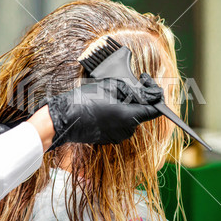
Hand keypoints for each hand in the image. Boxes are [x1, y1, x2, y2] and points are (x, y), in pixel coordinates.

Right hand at [45, 73, 162, 147]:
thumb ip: (135, 91)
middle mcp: (127, 130)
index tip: (146, 82)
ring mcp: (118, 136)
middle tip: (127, 83)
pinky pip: (120, 123)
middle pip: (142, 112)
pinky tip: (105, 104)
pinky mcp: (109, 137)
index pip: (155, 110)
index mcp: (131, 117)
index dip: (155, 95)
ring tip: (111, 93)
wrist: (65, 118)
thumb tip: (149, 93)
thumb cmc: (86, 101)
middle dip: (138, 98)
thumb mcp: (113, 87)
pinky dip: (118, 113)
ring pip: (131, 117)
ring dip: (127, 105)